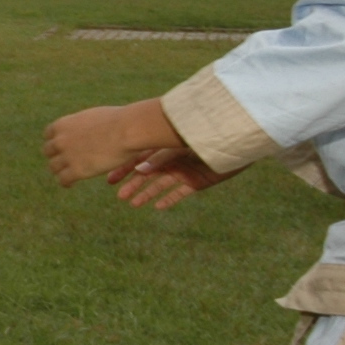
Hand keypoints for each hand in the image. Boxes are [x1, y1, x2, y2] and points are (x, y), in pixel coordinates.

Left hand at [41, 100, 184, 186]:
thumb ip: (83, 125)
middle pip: (48, 152)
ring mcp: (67, 156)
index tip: (61, 147)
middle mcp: (60, 140)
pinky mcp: (77, 170)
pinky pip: (63, 180)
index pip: (48, 135)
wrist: (128, 130)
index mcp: (63, 124)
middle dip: (56, 156)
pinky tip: (71, 184)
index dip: (55, 142)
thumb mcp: (93, 116)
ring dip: (60, 170)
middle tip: (64, 162)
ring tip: (68, 174)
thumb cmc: (119, 120)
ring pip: (53, 167)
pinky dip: (65, 182)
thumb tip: (86, 128)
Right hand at [106, 147, 236, 211]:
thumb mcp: (178, 146)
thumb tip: (138, 171)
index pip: (139, 159)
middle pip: (148, 174)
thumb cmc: (204, 137)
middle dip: (134, 185)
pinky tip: (157, 207)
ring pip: (161, 185)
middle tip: (120, 196)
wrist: (234, 141)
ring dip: (147, 194)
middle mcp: (172, 160)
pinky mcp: (197, 182)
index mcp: (164, 147)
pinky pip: (180, 193)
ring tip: (134, 205)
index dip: (124, 169)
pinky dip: (169, 199)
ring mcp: (184, 171)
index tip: (111, 180)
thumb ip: (159, 158)